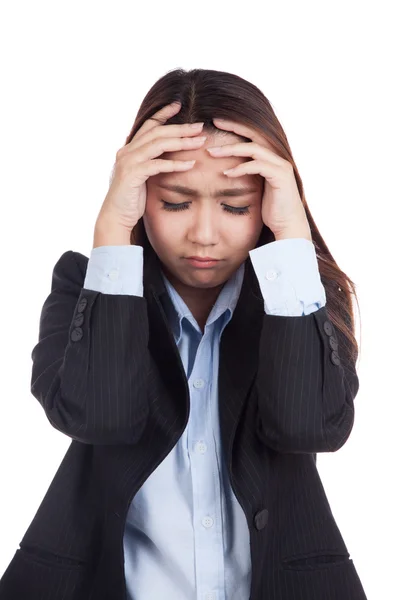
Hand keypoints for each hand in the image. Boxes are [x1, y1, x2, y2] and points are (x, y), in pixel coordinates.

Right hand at [96, 101, 207, 231]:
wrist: (117, 217)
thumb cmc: (132, 199)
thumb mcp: (143, 176)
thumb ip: (152, 163)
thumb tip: (168, 155)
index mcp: (130, 149)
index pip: (148, 126)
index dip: (163, 114)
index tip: (179, 105)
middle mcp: (127, 151)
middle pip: (157, 132)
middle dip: (180, 128)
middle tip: (200, 127)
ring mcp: (128, 162)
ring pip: (158, 145)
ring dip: (181, 142)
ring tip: (200, 142)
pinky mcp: (132, 175)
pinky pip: (157, 165)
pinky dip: (175, 164)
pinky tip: (191, 165)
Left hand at [206, 118, 311, 240]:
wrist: (288, 226)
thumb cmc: (271, 210)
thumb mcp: (257, 188)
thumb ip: (247, 175)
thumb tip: (227, 169)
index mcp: (272, 157)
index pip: (254, 134)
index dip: (236, 126)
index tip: (216, 123)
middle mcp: (279, 157)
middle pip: (255, 133)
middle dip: (234, 126)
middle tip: (213, 122)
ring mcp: (281, 165)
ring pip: (254, 148)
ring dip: (231, 149)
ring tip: (212, 153)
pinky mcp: (281, 176)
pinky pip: (257, 166)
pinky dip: (241, 168)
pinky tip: (226, 173)